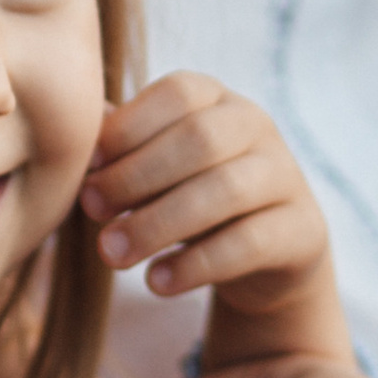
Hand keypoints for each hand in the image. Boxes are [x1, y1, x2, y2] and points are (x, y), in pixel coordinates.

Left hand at [82, 73, 349, 359]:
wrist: (266, 255)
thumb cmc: (189, 196)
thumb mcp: (155, 166)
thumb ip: (118, 148)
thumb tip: (74, 140)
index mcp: (217, 98)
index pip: (177, 94)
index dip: (130, 127)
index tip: (89, 165)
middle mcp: (257, 126)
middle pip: (199, 139)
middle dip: (136, 176)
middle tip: (91, 210)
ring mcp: (286, 175)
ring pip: (225, 191)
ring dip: (158, 224)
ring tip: (112, 255)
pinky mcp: (302, 229)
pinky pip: (250, 243)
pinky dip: (196, 265)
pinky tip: (157, 282)